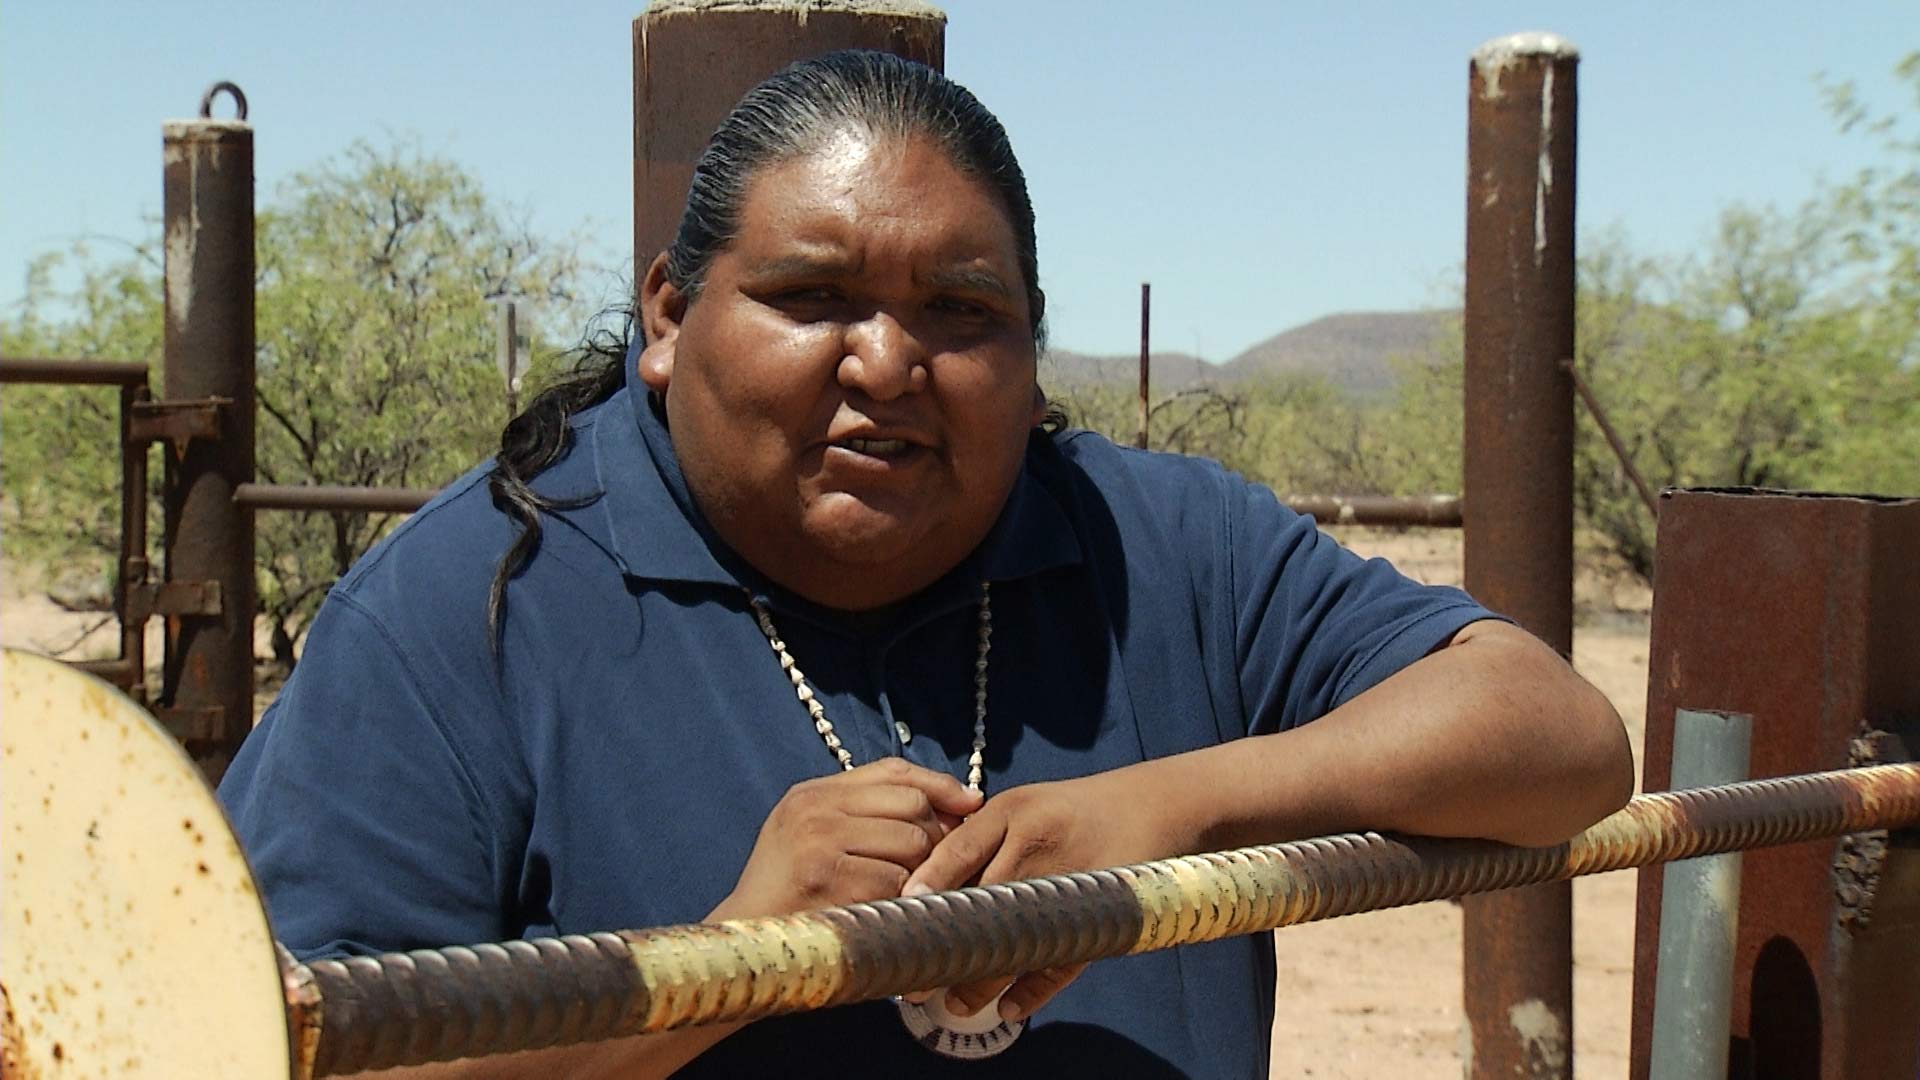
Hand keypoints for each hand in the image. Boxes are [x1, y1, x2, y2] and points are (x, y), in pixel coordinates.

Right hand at [709, 759, 983, 920]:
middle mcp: (814, 809)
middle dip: (933, 836)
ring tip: (899, 891)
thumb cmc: (791, 891)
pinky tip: (883, 910)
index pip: (893, 770)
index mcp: (812, 793)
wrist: (744, 940)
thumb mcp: (815, 834)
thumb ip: (869, 810)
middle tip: (930, 864)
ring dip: (918, 872)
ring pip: (910, 843)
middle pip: (911, 806)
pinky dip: (899, 899)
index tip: (971, 804)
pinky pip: (896, 881)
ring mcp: (820, 843)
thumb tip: (959, 801)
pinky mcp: (829, 881)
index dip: (939, 785)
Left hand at [900, 773, 1177, 1024]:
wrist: (1150, 806)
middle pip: (981, 903)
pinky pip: (1062, 960)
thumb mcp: (1020, 804)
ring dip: (981, 979)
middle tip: (912, 981)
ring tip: (952, 1003)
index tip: (898, 920)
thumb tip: (919, 882)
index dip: (925, 886)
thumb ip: (973, 836)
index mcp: (1011, 813)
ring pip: (1015, 939)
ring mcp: (1067, 881)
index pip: (957, 851)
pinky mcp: (1097, 913)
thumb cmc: (1069, 810)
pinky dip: (1033, 990)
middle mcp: (1036, 845)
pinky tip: (1008, 1009)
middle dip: (946, 945)